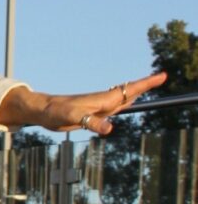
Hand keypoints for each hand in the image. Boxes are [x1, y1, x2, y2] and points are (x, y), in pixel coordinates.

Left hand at [0, 70, 166, 134]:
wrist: (42, 110)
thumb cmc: (55, 112)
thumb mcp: (73, 118)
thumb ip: (91, 123)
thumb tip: (109, 128)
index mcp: (103, 100)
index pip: (129, 90)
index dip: (146, 84)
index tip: (162, 75)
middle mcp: (103, 101)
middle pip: (129, 91)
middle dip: (146, 84)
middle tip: (161, 76)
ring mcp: (98, 106)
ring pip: (123, 98)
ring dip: (137, 92)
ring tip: (149, 86)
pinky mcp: (92, 112)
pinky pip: (113, 106)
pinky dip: (125, 102)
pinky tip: (126, 102)